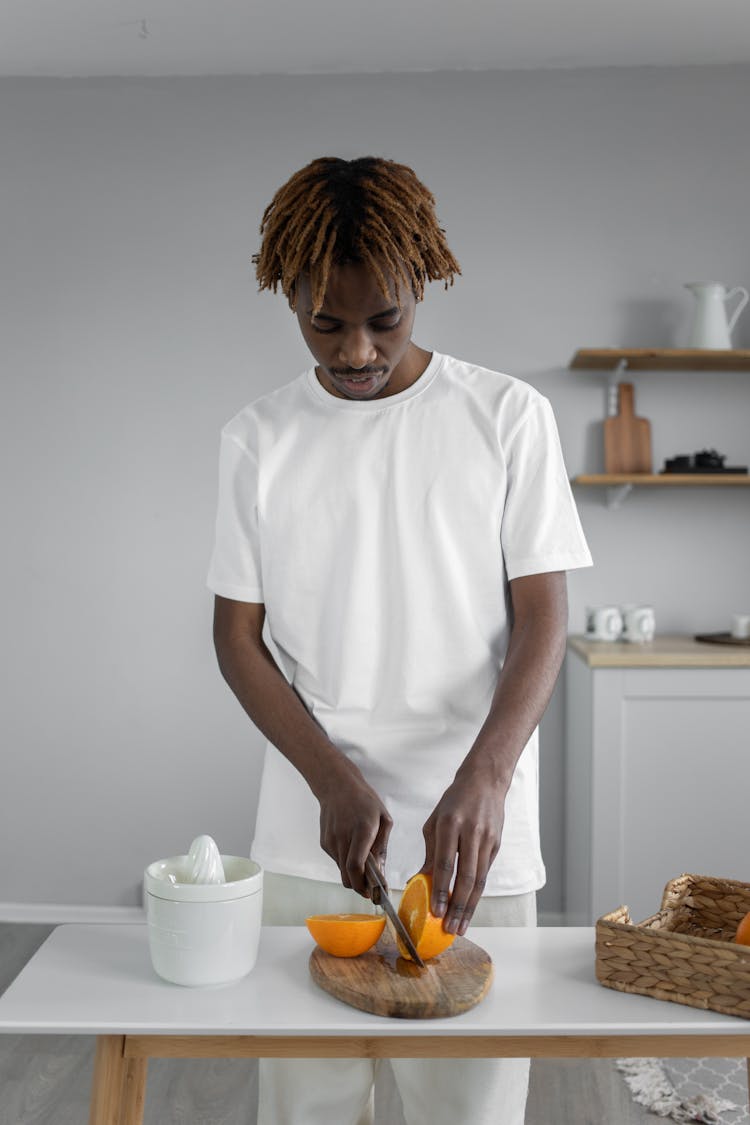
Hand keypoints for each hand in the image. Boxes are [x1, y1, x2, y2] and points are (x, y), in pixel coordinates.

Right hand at [317, 762, 391, 896]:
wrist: (336, 786)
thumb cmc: (364, 801)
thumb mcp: (383, 819)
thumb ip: (382, 847)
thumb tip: (380, 871)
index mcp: (361, 830)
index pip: (356, 866)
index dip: (362, 885)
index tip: (372, 894)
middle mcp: (343, 838)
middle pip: (347, 875)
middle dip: (359, 887)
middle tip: (370, 889)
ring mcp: (331, 841)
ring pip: (341, 870)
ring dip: (353, 874)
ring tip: (363, 864)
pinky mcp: (324, 843)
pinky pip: (337, 860)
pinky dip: (345, 862)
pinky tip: (351, 847)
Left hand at [421, 765, 505, 935]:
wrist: (485, 782)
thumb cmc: (454, 802)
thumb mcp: (435, 822)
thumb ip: (430, 853)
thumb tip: (419, 882)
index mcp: (451, 824)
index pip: (445, 863)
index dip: (440, 889)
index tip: (435, 911)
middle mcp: (471, 833)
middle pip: (466, 876)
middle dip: (457, 906)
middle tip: (449, 928)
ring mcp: (487, 839)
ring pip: (479, 879)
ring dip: (470, 906)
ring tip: (460, 926)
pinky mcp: (497, 845)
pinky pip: (485, 874)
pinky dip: (477, 893)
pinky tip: (469, 908)